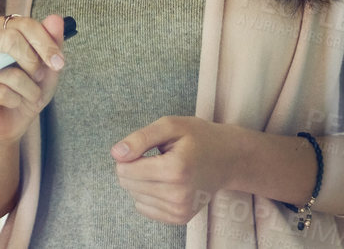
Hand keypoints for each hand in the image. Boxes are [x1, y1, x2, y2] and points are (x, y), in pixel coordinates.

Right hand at [0, 13, 68, 145]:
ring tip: (31, 95)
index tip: (59, 62)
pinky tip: (14, 102)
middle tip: (40, 76)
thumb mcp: (49, 68)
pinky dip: (15, 100)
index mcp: (3, 31)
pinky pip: (0, 91)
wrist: (15, 121)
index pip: (23, 24)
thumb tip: (56, 18)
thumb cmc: (30, 89)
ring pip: (7, 71)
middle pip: (9, 38)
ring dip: (28, 88)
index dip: (45, 42)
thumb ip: (53, 42)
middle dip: (33, 61)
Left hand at [111, 116, 237, 225]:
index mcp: (174, 169)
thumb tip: (116, 154)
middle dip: (135, 168)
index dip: (129, 155)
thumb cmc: (198, 138)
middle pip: (127, 184)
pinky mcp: (179, 218)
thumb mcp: (170, 126)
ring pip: (135, 197)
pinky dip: (149, 194)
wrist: (227, 159)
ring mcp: (179, 210)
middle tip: (157, 157)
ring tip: (166, 169)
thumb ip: (140, 139)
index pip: (125, 170)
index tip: (147, 147)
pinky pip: (144, 208)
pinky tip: (167, 183)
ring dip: (143, 181)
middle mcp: (177, 194)